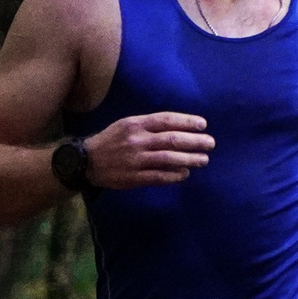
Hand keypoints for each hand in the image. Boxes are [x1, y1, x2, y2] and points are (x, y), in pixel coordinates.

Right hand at [85, 111, 214, 187]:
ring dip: (189, 159)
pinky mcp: (134, 178)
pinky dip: (174, 175)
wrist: (87, 161)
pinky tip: (185, 174)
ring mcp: (135, 160)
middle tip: (210, 143)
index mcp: (136, 124)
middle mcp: (137, 140)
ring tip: (203, 160)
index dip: (187, 122)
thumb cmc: (111, 140)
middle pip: (171, 140)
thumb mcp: (127, 124)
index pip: (166, 120)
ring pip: (168, 159)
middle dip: (194, 141)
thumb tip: (179, 127)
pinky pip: (159, 177)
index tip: (203, 125)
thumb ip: (149, 125)